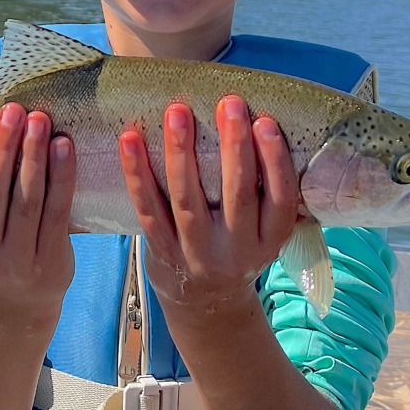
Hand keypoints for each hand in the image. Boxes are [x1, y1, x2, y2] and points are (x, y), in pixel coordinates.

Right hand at [0, 103, 75, 317]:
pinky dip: (61, 177)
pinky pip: (56, 212)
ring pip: (26, 201)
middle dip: (4, 147)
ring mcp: (16, 263)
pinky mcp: (50, 264)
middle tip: (14, 110)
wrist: (22, 303)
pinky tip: (64, 148)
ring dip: (34, 155)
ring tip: (40, 121)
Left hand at [119, 95, 298, 318]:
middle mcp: (236, 250)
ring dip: (181, 152)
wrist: (206, 305)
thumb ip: (265, 192)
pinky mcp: (162, 250)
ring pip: (188, 200)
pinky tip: (129, 140)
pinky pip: (147, 208)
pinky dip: (136, 174)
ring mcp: (196, 253)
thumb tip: (259, 124)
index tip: (265, 122)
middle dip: (233, 147)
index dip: (275, 162)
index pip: (279, 200)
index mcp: (270, 241)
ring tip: (177, 112)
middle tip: (228, 104)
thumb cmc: (239, 247)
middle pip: (236, 195)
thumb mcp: (265, 232)